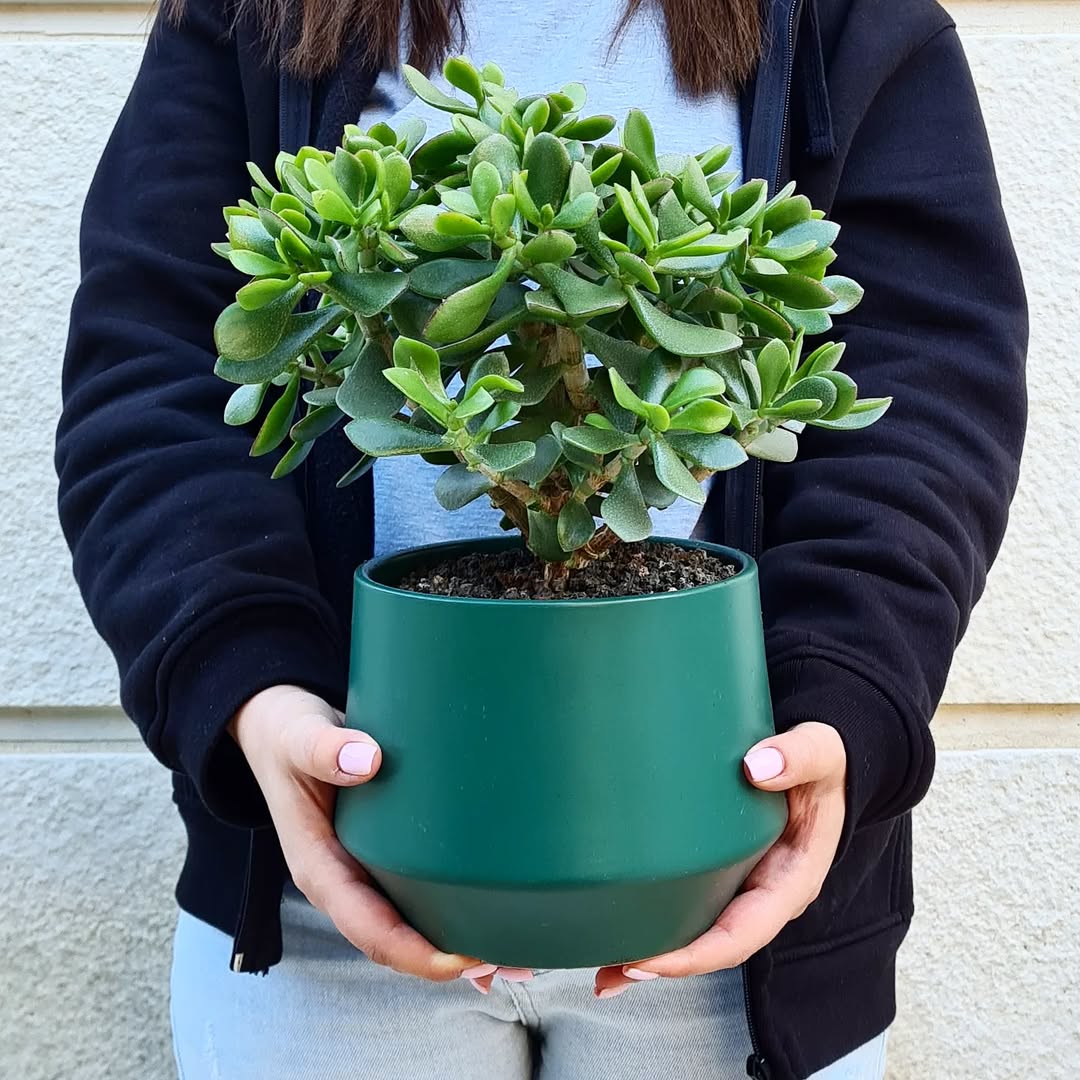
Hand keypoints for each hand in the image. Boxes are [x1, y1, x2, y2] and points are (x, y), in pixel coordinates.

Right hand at [230, 684, 500, 983]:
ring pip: (408, 920)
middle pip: (395, 939)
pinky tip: (492, 900)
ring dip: (454, 938)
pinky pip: (416, 888)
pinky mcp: (380, 850)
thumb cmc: (287, 734)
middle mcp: (342, 879)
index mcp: (318, 867)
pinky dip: (450, 903)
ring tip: (514, 945)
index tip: (461, 958)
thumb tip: (366, 760)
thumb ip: (323, 748)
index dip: (413, 951)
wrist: (279, 726)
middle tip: (508, 957)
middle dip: (445, 957)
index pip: (368, 928)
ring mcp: (361, 868)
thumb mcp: (296, 736)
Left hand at [593, 721, 846, 996]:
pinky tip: (614, 928)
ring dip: (650, 954)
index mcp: (791, 881)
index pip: (743, 933)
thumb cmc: (820, 762)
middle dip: (663, 965)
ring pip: (695, 931)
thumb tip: (759, 767)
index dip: (697, 954)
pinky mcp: (719, 869)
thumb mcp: (821, 753)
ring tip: (602, 973)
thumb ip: (799, 756)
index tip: (653, 960)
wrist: (816, 758)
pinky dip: (652, 920)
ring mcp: (741, 885)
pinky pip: (686, 902)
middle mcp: (764, 895)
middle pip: (711, 945)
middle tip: (610, 973)